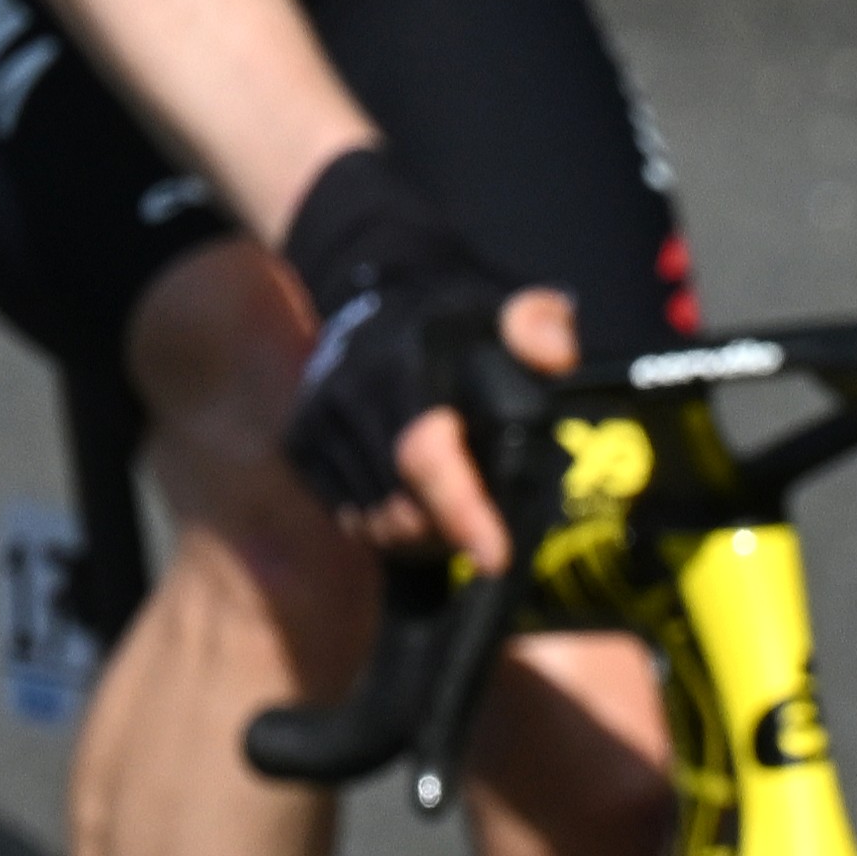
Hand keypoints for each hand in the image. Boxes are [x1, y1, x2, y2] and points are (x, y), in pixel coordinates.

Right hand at [274, 144, 562, 562]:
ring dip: (422, 539)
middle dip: (451, 534)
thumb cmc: (455, 322)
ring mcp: (316, 424)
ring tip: (462, 524)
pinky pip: (348, 517)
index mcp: (404, 364)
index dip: (460, 510)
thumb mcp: (505, 310)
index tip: (495, 556)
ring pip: (372, 520)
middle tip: (490, 533)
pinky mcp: (300, 447)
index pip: (423, 452)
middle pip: (399, 505)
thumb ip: (539, 327)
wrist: (371, 299)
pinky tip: (422, 516)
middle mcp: (349, 396)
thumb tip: (555, 353)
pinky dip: (389, 531)